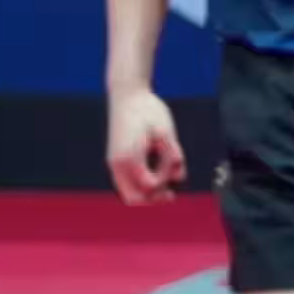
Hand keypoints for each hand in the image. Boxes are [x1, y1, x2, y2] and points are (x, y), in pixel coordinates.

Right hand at [106, 88, 185, 204]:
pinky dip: (143, 183)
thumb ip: (172, 155)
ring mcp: (115, 163)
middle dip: (155, 198)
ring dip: (148, 191)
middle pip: (134, 199)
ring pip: (129, 194)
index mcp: (129, 156)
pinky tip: (156, 169)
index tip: (173, 166)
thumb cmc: (148, 110)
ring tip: (163, 174)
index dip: (166, 181)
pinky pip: (128, 184)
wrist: (126, 94)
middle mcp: (118, 163)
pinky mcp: (117, 160)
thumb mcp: (165, 131)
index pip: (149, 186)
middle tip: (171, 193)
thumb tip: (179, 178)